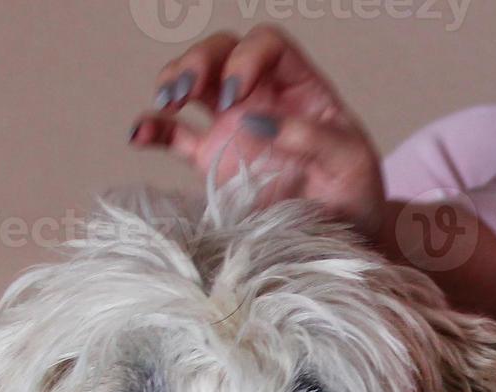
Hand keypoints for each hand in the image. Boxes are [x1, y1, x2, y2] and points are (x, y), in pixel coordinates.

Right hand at [130, 27, 385, 235]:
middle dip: (200, 61)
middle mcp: (263, 98)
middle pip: (223, 53)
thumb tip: (252, 120)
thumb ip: (309, 137)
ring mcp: (234, 127)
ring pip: (195, 83)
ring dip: (174, 81)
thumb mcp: (351, 162)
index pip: (269, 46)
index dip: (247, 57)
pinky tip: (138, 136)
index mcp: (301, 88)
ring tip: (167, 102)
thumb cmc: (356, 195)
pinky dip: (153, 129)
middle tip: (187, 91)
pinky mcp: (213, 161)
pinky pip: (174, 135)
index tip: (236, 94)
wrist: (345, 241)